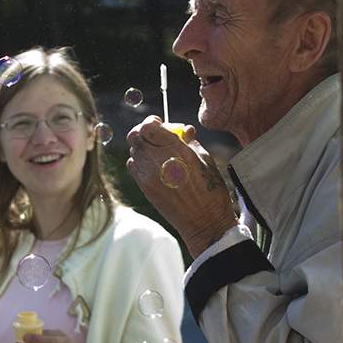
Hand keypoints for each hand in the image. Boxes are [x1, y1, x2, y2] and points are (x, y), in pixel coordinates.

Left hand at [124, 116, 239, 256]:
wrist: (204, 221)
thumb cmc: (210, 189)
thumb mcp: (205, 160)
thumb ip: (191, 142)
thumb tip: (184, 130)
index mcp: (177, 150)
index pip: (149, 126)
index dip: (151, 122)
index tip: (158, 123)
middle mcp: (159, 160)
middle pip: (135, 136)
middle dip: (143, 131)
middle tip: (153, 134)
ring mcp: (148, 175)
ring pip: (133, 150)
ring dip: (142, 146)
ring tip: (157, 152)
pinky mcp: (144, 188)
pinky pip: (132, 166)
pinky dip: (139, 161)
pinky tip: (152, 165)